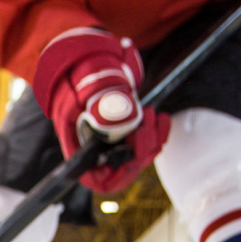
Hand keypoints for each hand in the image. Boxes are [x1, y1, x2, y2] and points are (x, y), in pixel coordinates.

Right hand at [32, 28, 169, 192]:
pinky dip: (158, 133)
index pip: (97, 178)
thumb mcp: (87, 84)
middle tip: (147, 122)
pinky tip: (162, 117)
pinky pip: (147, 143)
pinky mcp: (126, 133)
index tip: (133, 158)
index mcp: (79, 148)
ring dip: (152, 139)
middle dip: (141, 150)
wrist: (82, 63)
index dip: (118, 175)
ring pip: (138, 156)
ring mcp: (112, 143)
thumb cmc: (78, 75)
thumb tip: (129, 119)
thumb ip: (104, 100)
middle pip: (122, 169)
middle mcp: (95, 151)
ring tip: (154, 114)